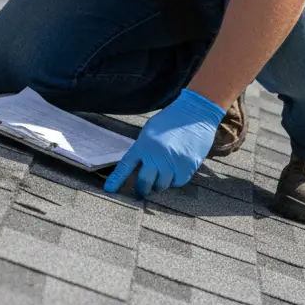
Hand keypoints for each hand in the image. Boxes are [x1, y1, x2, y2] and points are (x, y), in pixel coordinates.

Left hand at [104, 89, 224, 197]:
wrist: (195, 113)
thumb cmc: (170, 121)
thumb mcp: (150, 131)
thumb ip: (143, 149)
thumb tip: (137, 168)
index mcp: (144, 144)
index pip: (125, 166)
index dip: (116, 180)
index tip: (109, 190)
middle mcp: (157, 155)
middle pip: (144, 182)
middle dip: (142, 189)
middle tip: (142, 191)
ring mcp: (173, 162)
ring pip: (162, 185)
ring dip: (160, 183)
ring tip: (163, 172)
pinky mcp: (187, 167)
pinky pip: (177, 182)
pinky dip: (175, 179)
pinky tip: (177, 167)